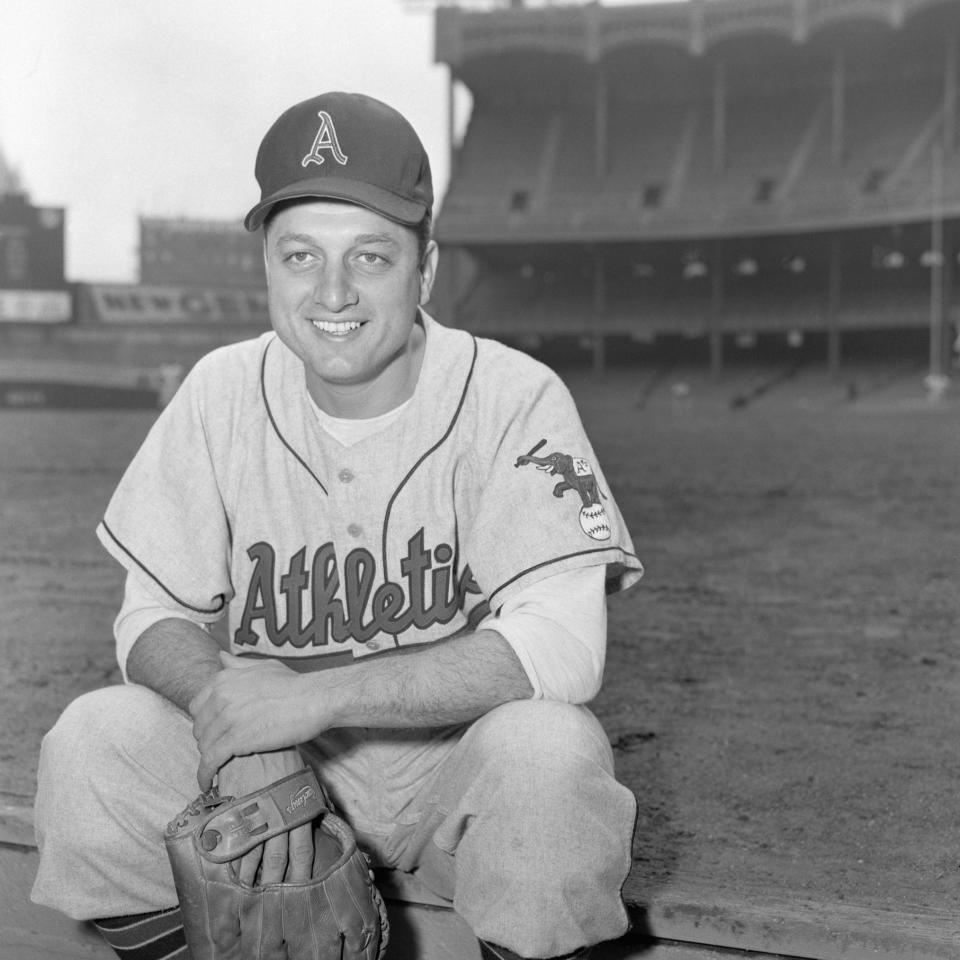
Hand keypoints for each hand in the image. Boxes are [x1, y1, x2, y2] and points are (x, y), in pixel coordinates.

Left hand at [190, 653, 320, 790]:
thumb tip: (222, 658)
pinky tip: (207, 783)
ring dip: (210, 759)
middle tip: (223, 749)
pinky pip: (210, 761)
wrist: (315, 698)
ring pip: (205, 746)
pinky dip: (205, 774)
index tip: (215, 730)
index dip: (206, 720)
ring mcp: (227, 718)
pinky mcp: (236, 740)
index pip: (197, 706)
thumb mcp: (264, 667)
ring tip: (220, 766)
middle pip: (199, 728)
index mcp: (224, 680)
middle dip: (209, 740)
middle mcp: (220, 697)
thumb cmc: (294, 684)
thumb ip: (239, 665)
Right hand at [216, 751, 314, 885]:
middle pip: (276, 859)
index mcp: (298, 808)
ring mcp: (253, 812)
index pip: (302, 850)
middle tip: (271, 897)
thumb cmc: (284, 755)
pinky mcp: (233, 807)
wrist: (256, 736)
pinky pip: (231, 838)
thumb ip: (311, 799)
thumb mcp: (304, 776)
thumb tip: (325, 816)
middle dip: (273, 881)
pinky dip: (230, 855)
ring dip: (249, 873)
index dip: (300, 873)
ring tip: (247, 888)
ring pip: (252, 853)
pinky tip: (229, 866)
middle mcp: (277, 814)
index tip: (298, 887)